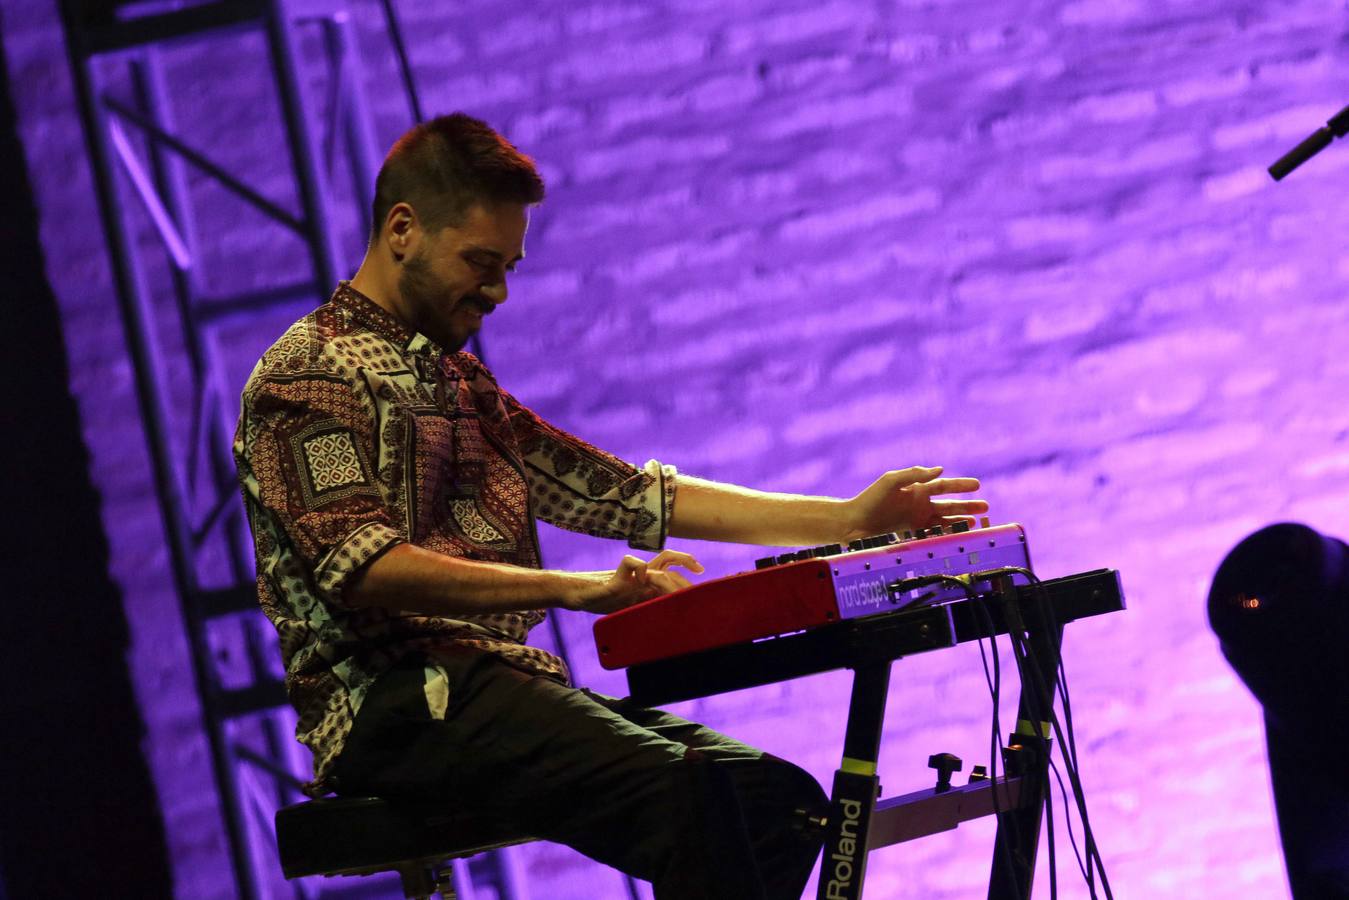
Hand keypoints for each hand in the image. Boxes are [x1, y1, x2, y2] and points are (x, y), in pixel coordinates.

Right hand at [562, 549, 704, 613]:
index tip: (703, 574)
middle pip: (669, 560)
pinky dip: (641, 569)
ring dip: (672, 572)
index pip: (671, 569)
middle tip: (700, 573)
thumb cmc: (604, 601)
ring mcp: (630, 576)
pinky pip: (633, 564)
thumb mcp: (632, 606)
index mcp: (646, 582)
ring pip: (657, 561)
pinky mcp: (616, 577)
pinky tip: (644, 579)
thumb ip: (649, 605)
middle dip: (687, 563)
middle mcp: (641, 575)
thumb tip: (675, 619)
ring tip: (679, 580)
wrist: (578, 595)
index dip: (688, 566)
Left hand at [845, 466, 987, 537]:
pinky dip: (947, 536)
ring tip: (977, 523)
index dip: (960, 486)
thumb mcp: (891, 481)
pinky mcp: (912, 535)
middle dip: (967, 505)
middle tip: (986, 507)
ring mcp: (916, 521)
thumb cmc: (870, 499)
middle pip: (949, 504)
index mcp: (916, 489)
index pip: (943, 486)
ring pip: (945, 521)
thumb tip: (939, 469)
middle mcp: (919, 504)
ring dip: (961, 521)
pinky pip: (934, 535)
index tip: (977, 485)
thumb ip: (914, 474)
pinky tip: (957, 537)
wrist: (853, 523)